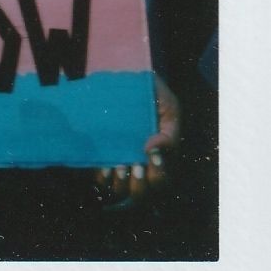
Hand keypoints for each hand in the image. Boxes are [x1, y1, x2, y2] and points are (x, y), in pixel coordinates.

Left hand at [95, 75, 179, 207]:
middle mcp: (140, 166)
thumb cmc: (151, 94)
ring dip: (121, 182)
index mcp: (160, 159)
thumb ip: (170, 131)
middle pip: (141, 193)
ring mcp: (120, 163)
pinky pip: (100, 178)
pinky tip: (105, 164)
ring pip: (120, 189)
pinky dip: (102, 175)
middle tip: (136, 166)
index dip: (158, 174)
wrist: (124, 77)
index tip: (152, 155)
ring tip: (119, 166)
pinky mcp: (101, 157)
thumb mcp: (169, 107)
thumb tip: (154, 148)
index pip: (162, 179)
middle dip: (140, 184)